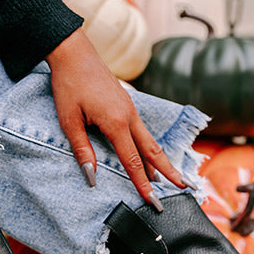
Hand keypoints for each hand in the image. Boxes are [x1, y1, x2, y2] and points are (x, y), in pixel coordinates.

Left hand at [46, 29, 191, 206]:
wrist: (73, 52)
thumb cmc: (68, 84)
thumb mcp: (69, 120)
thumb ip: (82, 150)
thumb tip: (92, 177)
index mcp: (116, 122)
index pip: (133, 161)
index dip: (143, 185)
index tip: (153, 202)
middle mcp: (129, 116)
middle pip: (153, 151)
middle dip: (169, 172)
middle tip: (184, 188)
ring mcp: (130, 109)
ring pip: (150, 140)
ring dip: (162, 160)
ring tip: (173, 177)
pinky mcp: (127, 104)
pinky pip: (142, 131)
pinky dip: (150, 147)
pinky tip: (150, 155)